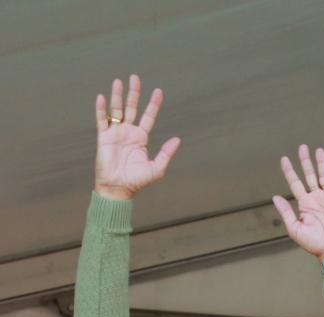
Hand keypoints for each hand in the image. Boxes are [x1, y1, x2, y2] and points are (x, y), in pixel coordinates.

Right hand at [93, 75, 179, 199]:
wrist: (118, 188)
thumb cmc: (137, 180)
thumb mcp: (156, 168)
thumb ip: (166, 153)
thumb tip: (178, 139)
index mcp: (141, 137)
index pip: (148, 116)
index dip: (153, 104)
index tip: (159, 91)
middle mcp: (128, 132)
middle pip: (132, 108)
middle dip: (134, 93)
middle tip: (135, 77)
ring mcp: (115, 133)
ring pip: (116, 109)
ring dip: (117, 96)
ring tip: (118, 81)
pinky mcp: (103, 137)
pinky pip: (101, 120)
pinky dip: (101, 109)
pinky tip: (102, 97)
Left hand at [272, 146, 323, 262]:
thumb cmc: (313, 243)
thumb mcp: (295, 229)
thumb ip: (286, 212)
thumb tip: (275, 197)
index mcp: (304, 204)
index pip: (295, 183)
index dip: (289, 171)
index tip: (284, 159)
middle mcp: (315, 198)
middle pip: (309, 175)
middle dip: (305, 162)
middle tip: (302, 147)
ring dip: (321, 164)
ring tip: (319, 150)